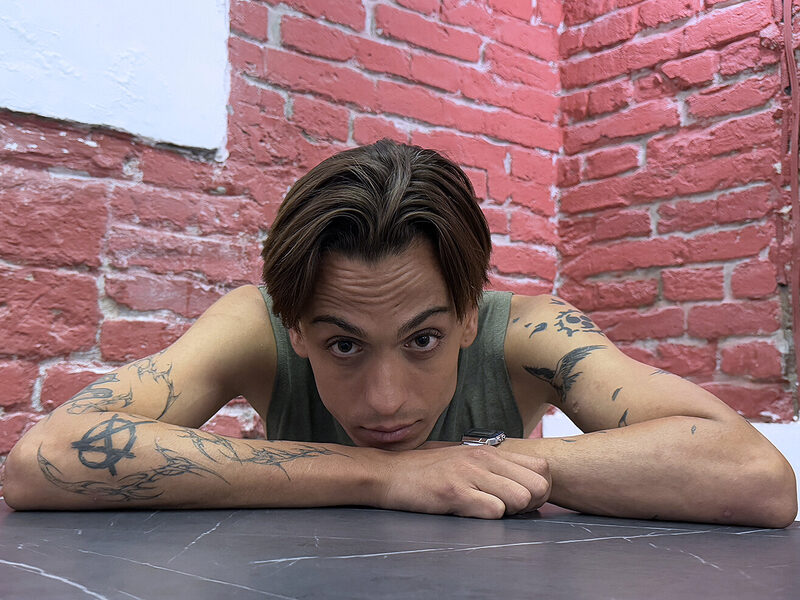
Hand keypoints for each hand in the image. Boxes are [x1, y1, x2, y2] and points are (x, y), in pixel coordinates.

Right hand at [377, 445, 550, 518]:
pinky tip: (469, 512)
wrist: (390, 473)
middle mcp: (484, 459)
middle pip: (539, 486)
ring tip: (486, 509)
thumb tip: (526, 490)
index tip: (521, 500)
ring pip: (520, 499)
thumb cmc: (429, 471)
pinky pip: (493, 511)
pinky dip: (487, 518)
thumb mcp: (466, 460)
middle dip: (530, 505)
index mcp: (490, 451)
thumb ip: (495, 469)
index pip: (543, 468)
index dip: (539, 490)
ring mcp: (469, 474)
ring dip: (509, 512)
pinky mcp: (454, 492)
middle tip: (507, 509)